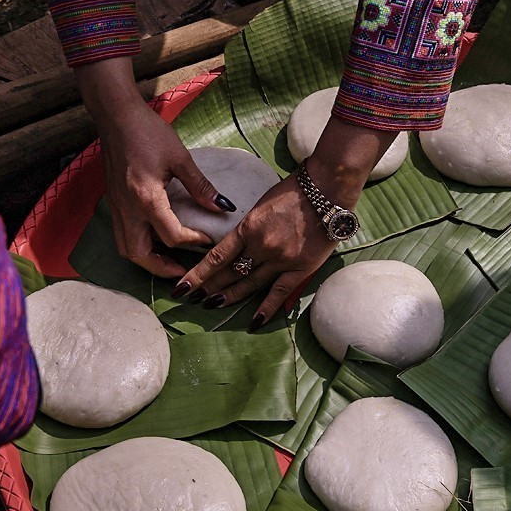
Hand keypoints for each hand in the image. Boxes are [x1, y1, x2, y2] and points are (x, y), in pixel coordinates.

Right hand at [79, 57, 234, 278]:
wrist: (116, 116)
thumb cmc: (148, 132)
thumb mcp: (180, 157)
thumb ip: (201, 187)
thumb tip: (223, 207)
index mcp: (146, 197)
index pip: (170, 235)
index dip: (193, 241)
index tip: (209, 239)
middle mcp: (127, 208)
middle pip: (139, 254)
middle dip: (161, 268)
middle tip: (184, 271)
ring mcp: (116, 207)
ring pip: (126, 248)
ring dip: (146, 260)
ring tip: (169, 261)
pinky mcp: (113, 203)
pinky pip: (122, 235)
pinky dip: (138, 245)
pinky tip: (155, 240)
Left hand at [175, 114, 398, 325]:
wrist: (327, 189)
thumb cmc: (295, 191)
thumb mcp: (261, 204)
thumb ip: (249, 227)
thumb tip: (237, 245)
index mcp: (248, 228)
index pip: (216, 257)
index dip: (198, 274)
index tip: (182, 285)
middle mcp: (261, 247)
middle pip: (228, 273)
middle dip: (208, 287)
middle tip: (191, 299)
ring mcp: (280, 260)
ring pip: (249, 284)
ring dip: (229, 296)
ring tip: (211, 306)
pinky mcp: (300, 268)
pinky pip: (279, 292)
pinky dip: (266, 308)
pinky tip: (254, 322)